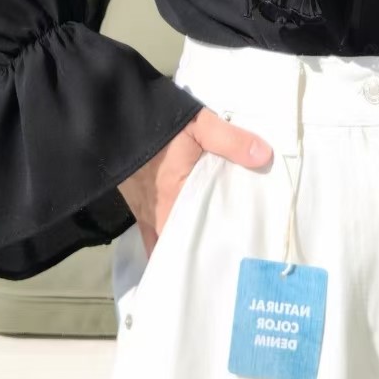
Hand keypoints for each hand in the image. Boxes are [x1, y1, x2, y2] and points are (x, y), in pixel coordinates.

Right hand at [117, 106, 272, 259]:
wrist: (113, 115)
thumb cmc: (160, 124)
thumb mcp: (201, 125)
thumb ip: (231, 141)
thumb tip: (265, 156)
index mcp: (175, 201)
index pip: (195, 242)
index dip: (212, 255)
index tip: (234, 264)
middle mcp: (157, 214)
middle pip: (183, 247)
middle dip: (203, 256)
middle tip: (229, 264)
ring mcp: (144, 212)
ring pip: (168, 242)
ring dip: (186, 249)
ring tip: (210, 258)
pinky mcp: (136, 204)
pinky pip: (151, 234)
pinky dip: (163, 244)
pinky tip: (178, 251)